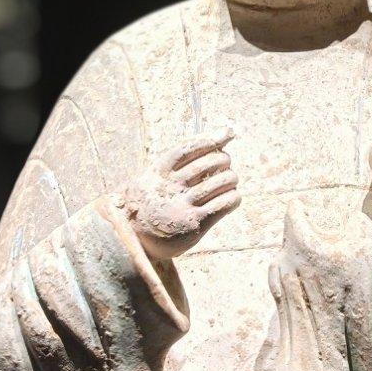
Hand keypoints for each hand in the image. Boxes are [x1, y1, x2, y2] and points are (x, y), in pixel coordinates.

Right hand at [115, 125, 239, 257]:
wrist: (138, 238)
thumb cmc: (156, 198)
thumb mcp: (157, 175)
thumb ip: (184, 156)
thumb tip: (226, 132)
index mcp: (158, 172)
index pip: (187, 148)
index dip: (209, 139)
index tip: (226, 135)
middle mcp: (169, 188)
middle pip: (208, 164)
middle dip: (224, 160)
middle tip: (225, 164)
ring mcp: (181, 207)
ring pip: (220, 183)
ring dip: (231, 178)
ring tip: (230, 180)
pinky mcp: (194, 224)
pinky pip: (223, 204)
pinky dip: (233, 197)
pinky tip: (232, 197)